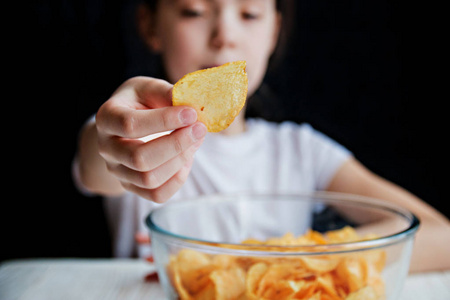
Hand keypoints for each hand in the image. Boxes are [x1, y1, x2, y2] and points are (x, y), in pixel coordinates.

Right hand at [95, 77, 206, 202]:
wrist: (125, 124)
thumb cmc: (140, 102)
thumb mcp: (149, 88)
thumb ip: (166, 93)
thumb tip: (191, 104)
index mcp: (107, 118)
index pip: (130, 125)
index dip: (164, 121)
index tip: (192, 113)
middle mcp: (106, 148)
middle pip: (139, 158)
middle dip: (176, 145)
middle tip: (200, 129)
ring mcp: (117, 170)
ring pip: (149, 179)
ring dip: (180, 161)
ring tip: (195, 141)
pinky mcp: (132, 186)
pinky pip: (156, 195)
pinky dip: (178, 179)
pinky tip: (187, 159)